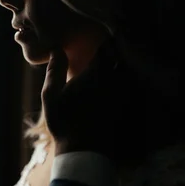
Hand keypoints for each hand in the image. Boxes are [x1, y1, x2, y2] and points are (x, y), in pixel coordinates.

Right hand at [42, 40, 133, 156]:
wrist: (84, 150)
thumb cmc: (63, 123)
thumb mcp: (50, 96)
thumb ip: (55, 71)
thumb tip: (57, 49)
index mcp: (93, 74)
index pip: (106, 48)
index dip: (107, 40)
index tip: (104, 35)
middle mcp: (112, 81)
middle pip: (121, 57)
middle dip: (117, 49)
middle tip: (112, 44)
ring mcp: (122, 94)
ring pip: (129, 70)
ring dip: (124, 64)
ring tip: (119, 60)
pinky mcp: (128, 107)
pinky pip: (133, 87)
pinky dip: (130, 80)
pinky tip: (123, 82)